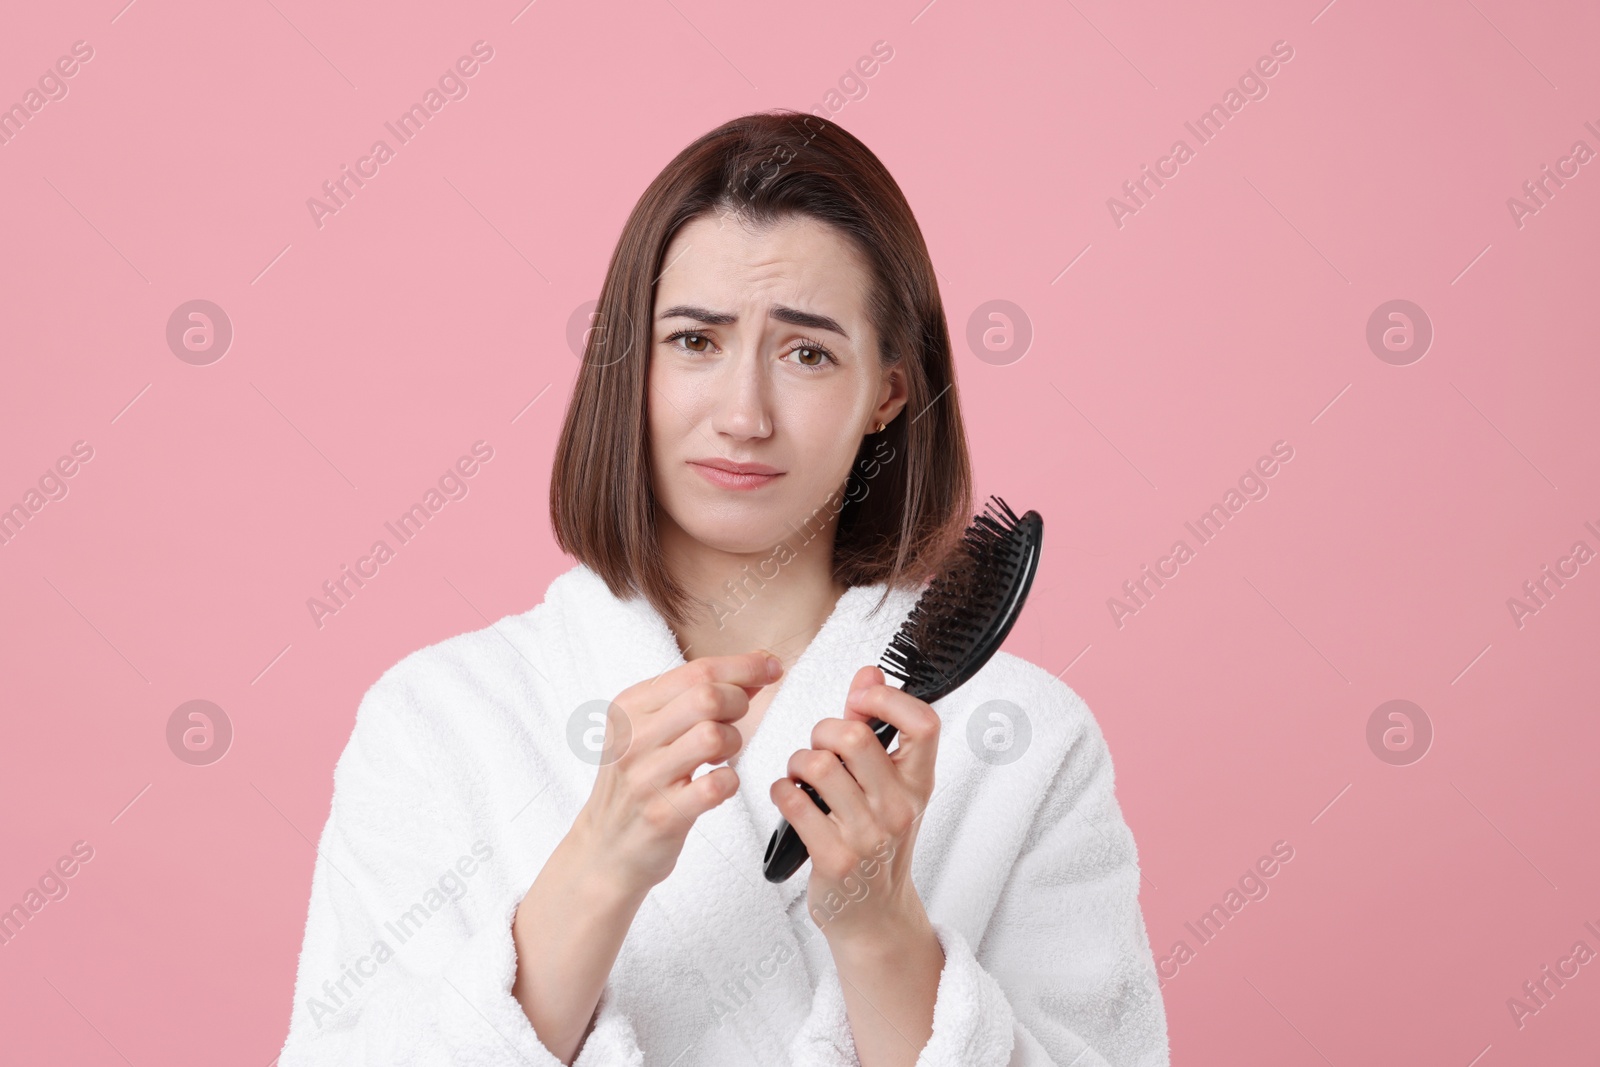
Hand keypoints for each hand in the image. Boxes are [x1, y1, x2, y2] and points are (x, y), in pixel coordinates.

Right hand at [575, 650, 781, 895]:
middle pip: (707, 697)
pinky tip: (718, 784)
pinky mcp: (664, 814)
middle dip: (738, 704)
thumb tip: (755, 668)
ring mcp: (646, 777)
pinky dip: (730, 782)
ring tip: (721, 756)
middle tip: (736, 721)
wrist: (605, 847)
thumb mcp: (650, 729)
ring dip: (734, 743)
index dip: (743, 666)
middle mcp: (633, 738)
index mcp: (630, 707)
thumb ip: (696, 697)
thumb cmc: (636, 783)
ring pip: (714, 736)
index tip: (770, 667)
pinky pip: (717, 785)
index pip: (696, 671)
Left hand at [769, 665, 939, 944]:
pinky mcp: (834, 858)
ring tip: (801, 774)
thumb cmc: (877, 842)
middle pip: (855, 736)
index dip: (888, 699)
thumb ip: (878, 728)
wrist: (873, 913)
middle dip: (822, 729)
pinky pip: (794, 801)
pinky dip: (782, 791)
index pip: (924, 724)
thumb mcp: (890, 786)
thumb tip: (869, 673)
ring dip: (798, 762)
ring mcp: (868, 836)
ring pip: (819, 766)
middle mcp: (899, 808)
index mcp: (917, 783)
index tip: (862, 698)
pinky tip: (789, 797)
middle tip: (818, 744)